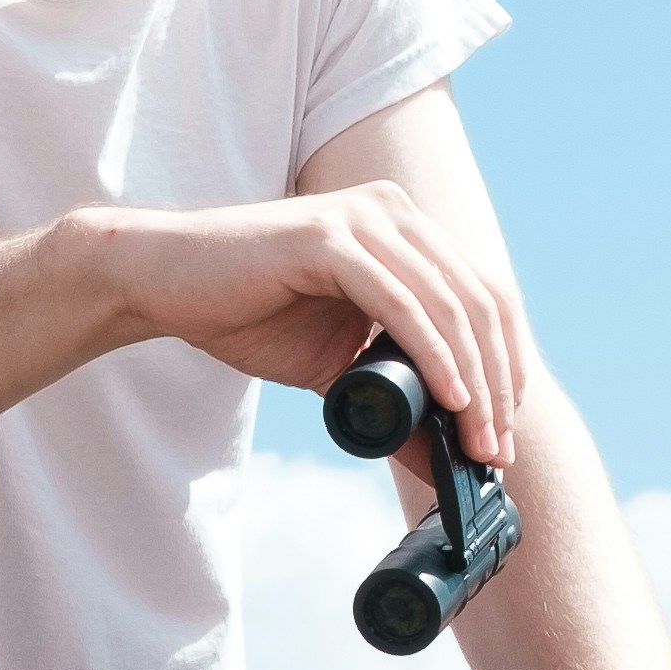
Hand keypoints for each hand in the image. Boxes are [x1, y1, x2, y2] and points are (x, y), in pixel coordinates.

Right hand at [84, 183, 531, 463]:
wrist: (163, 283)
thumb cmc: (248, 314)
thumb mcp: (338, 368)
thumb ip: (393, 399)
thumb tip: (444, 457)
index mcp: (405, 229)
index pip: (485, 296)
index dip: (507, 364)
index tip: (503, 433)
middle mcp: (393, 212)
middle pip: (479, 301)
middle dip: (498, 383)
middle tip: (494, 451)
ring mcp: (362, 218)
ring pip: (448, 304)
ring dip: (473, 381)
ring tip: (474, 440)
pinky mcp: (328, 238)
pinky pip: (399, 303)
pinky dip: (432, 355)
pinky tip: (448, 397)